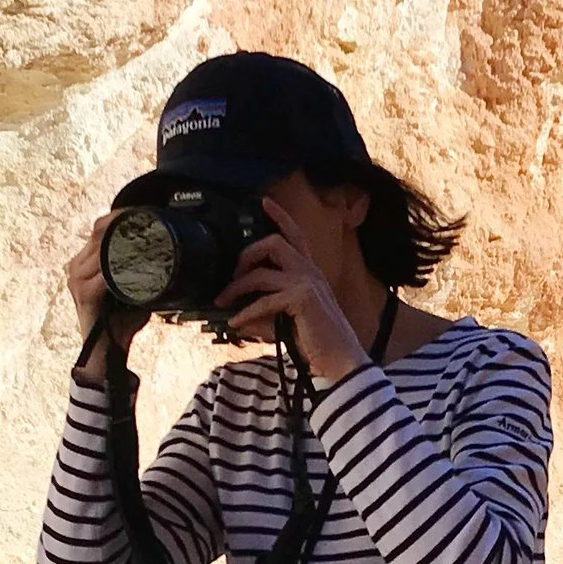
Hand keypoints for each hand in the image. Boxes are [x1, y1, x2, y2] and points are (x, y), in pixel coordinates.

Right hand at [67, 214, 146, 386]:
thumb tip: (168, 255)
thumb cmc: (121, 322)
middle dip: (125, 220)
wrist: (108, 355)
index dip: (121, 215)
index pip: (100, 227)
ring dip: (124, 238)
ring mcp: (77, 280)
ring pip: (100, 246)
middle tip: (151, 215)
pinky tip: (139, 259)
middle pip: (98, 230)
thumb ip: (143, 271)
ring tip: (148, 232)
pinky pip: (104, 273)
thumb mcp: (135, 289)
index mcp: (85, 263)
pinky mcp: (84, 295)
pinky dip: (122, 265)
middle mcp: (76, 267)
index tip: (146, 210)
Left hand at [217, 209, 364, 383]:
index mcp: (310, 272)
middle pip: (274, 243)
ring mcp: (307, 283)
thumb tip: (235, 316)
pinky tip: (235, 324)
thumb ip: (264, 313)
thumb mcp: (287, 321)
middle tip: (232, 273)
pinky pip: (263, 301)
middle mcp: (311, 272)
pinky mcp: (302, 299)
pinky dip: (245, 313)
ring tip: (222, 301)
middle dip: (247, 255)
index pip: (296, 235)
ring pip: (262, 273)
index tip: (264, 202)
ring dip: (236, 287)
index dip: (281, 217)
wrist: (341, 361)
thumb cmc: (317, 341)